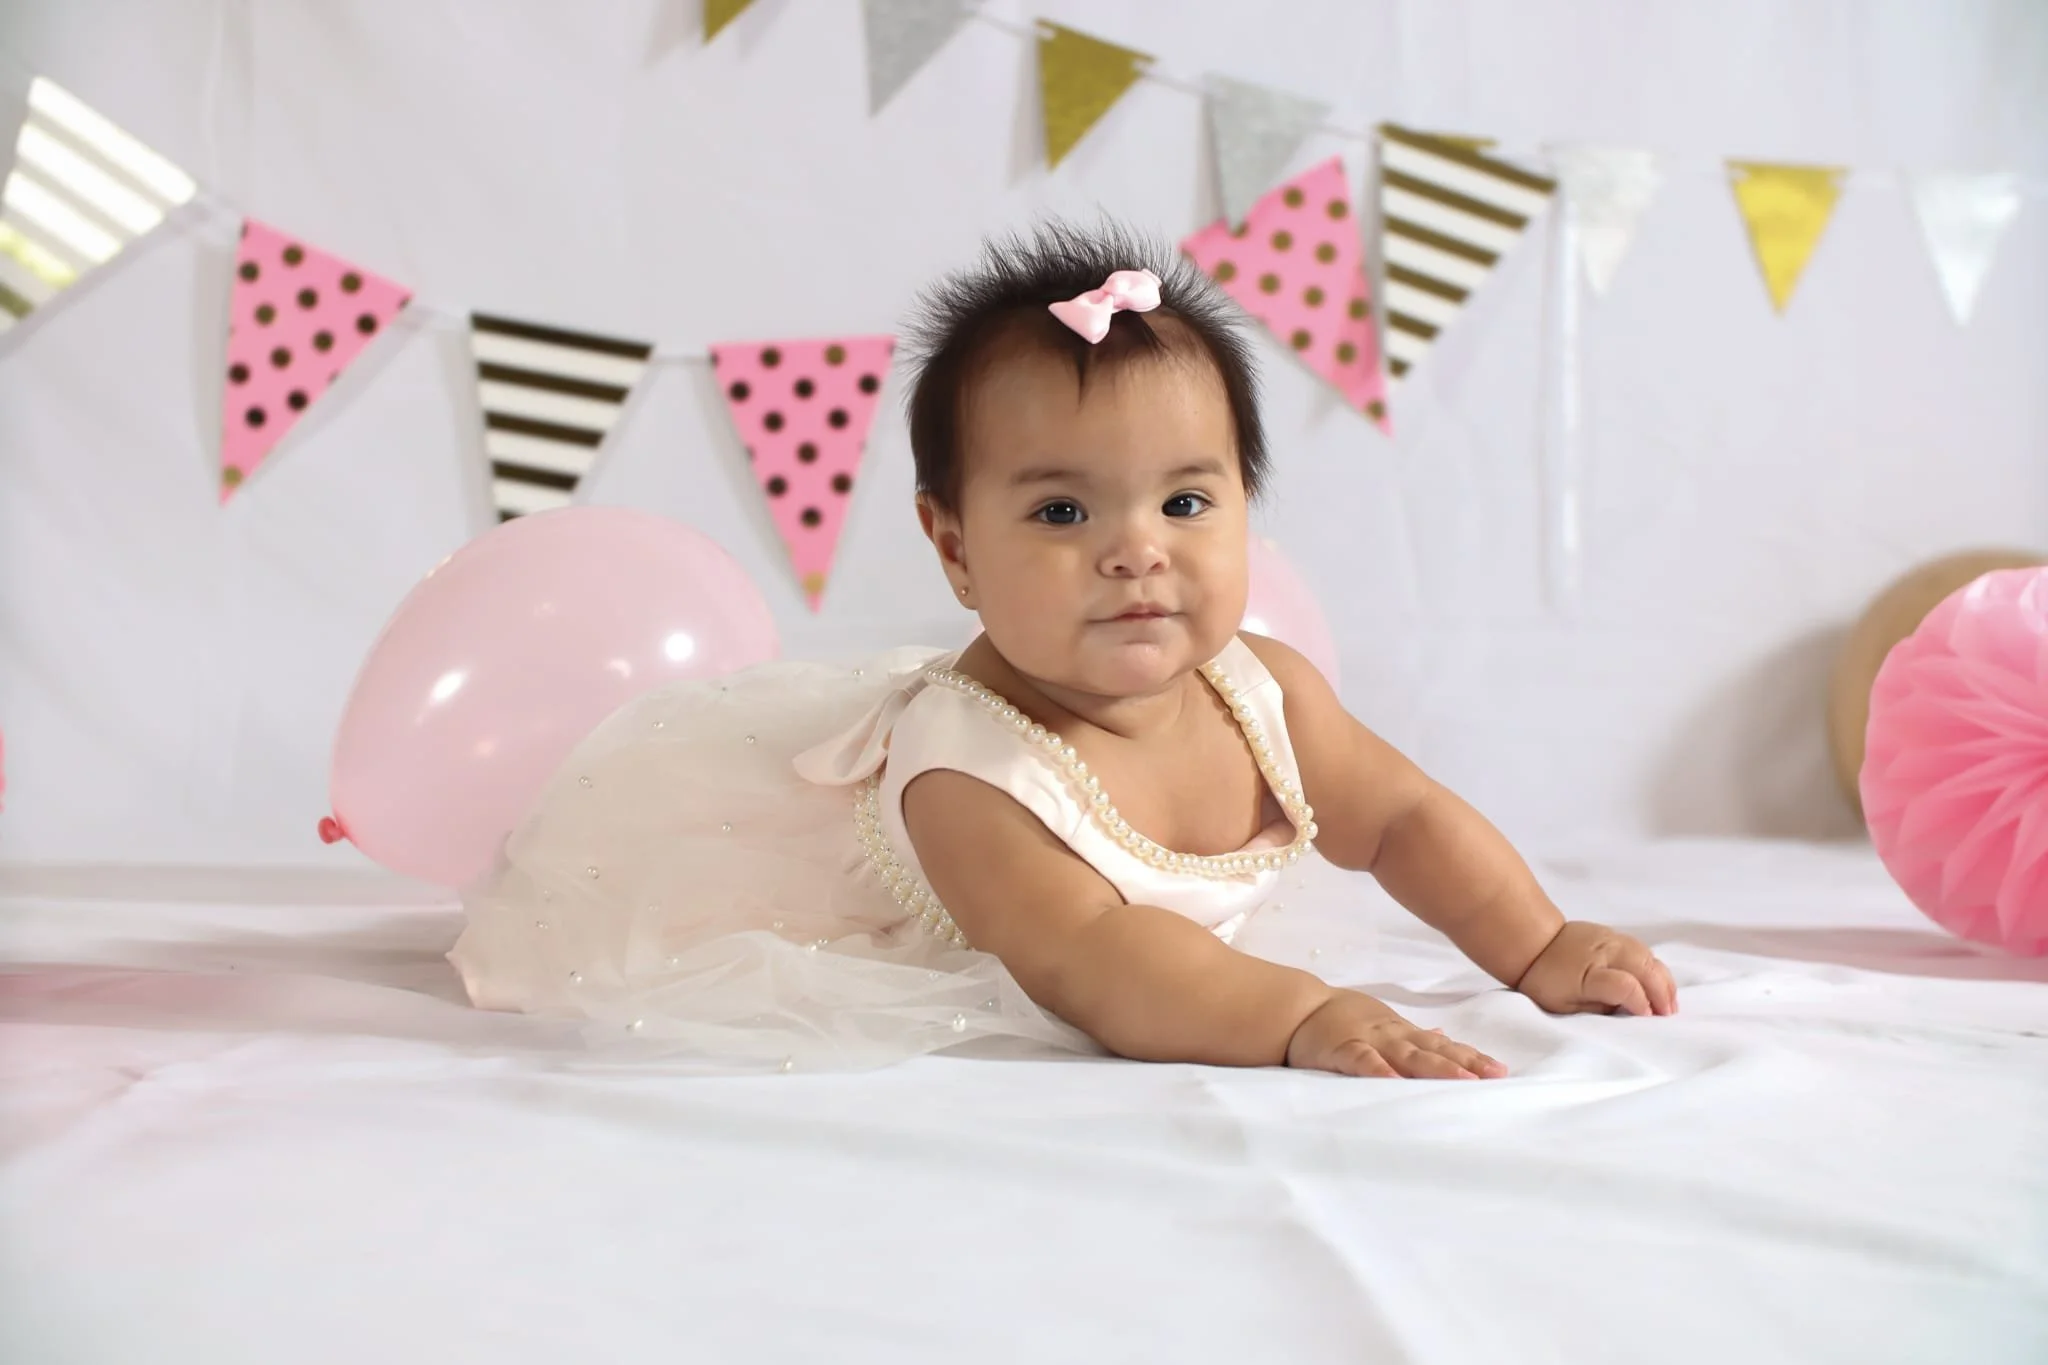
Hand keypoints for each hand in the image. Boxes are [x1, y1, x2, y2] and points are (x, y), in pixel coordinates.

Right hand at [1286, 990, 1508, 1078]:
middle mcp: (1392, 1036)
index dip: (1471, 1057)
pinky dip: (1378, 1071)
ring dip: (1435, 1067)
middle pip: (1434, 1051)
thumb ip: (1414, 1034)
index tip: (1501, 1071)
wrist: (1298, 1009)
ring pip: (1406, 1055)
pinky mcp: (1341, 1050)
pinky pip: (1362, 1062)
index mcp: (1402, 1033)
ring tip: (1462, 1080)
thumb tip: (1446, 1034)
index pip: (1443, 1046)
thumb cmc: (1341, 1019)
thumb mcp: (1383, 1023)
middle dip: (1465, 1064)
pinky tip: (1394, 1082)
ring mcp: (1368, 1041)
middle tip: (1494, 1077)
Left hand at [1515, 921, 1676, 1015]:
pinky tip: (1660, 983)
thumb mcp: (1564, 1006)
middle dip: (1661, 992)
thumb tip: (1627, 1013)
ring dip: (1663, 980)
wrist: (1534, 943)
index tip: (1648, 1017)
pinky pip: (1643, 949)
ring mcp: (1611, 939)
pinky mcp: (1614, 934)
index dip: (1641, 1002)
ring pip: (1649, 956)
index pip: (1624, 986)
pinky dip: (1656, 967)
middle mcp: (1604, 952)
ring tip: (1669, 1002)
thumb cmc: (1546, 981)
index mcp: (1589, 973)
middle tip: (1667, 1014)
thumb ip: (1597, 1010)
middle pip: (1644, 967)